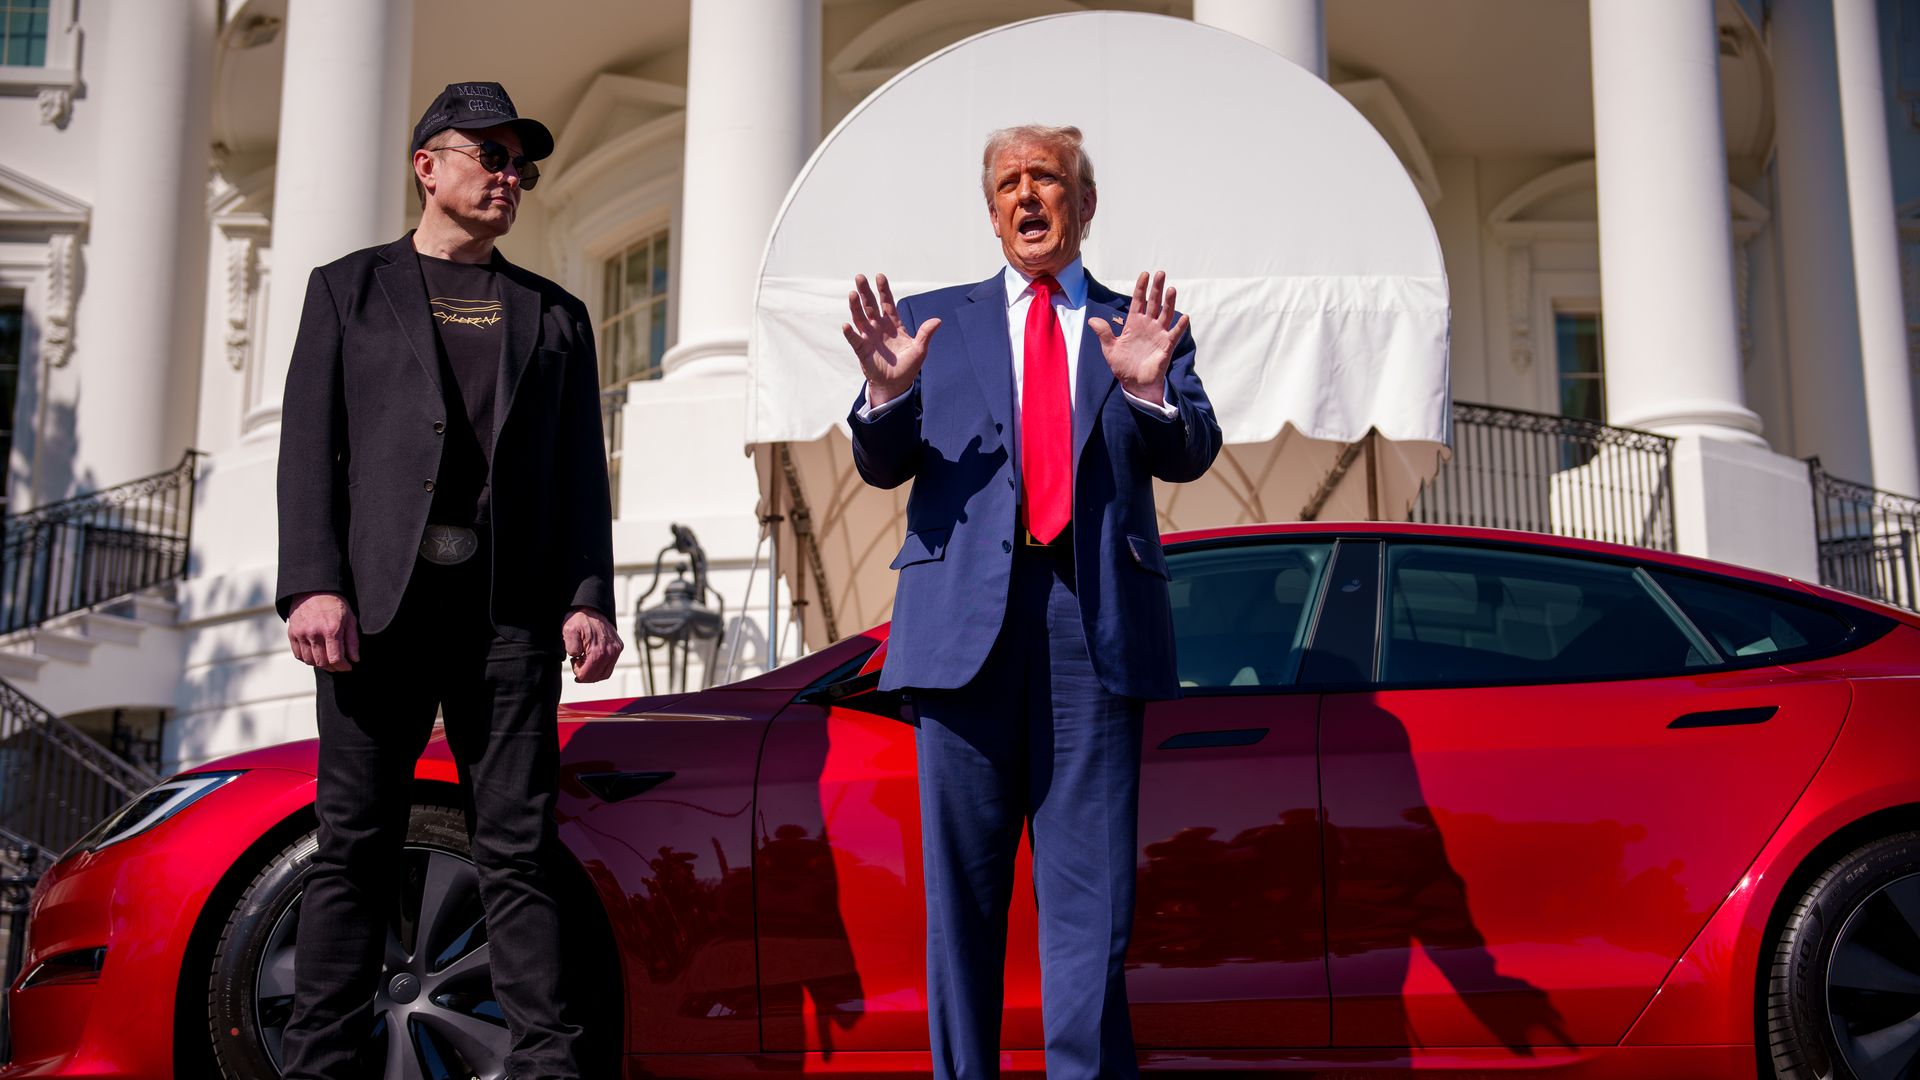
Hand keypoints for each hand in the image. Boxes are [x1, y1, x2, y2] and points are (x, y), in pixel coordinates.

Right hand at [287, 591, 358, 672]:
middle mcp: (314, 633)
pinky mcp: (292, 633)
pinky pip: (298, 654)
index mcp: (331, 629)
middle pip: (322, 662)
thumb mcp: (350, 619)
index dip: (343, 667)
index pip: (335, 658)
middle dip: (333, 668)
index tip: (347, 667)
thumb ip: (352, 641)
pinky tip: (315, 655)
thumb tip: (355, 659)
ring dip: (319, 664)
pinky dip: (306, 659)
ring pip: (309, 660)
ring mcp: (301, 633)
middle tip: (339, 665)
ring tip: (328, 661)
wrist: (314, 590)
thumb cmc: (335, 604)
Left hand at [563, 607, 622, 682]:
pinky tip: (592, 658)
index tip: (574, 661)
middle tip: (578, 662)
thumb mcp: (568, 632)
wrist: (591, 607)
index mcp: (598, 651)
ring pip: (605, 673)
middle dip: (585, 674)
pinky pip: (610, 665)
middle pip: (596, 677)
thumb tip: (577, 657)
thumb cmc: (579, 619)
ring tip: (585, 661)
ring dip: (593, 672)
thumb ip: (571, 649)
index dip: (577, 673)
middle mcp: (610, 652)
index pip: (587, 675)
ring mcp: (616, 650)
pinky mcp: (618, 647)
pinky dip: (601, 667)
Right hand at [842, 273, 939, 406]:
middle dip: (865, 292)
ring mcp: (869, 337)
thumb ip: (926, 334)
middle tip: (860, 277)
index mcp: (893, 324)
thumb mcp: (920, 350)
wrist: (895, 385)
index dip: (883, 290)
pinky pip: (855, 340)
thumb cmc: (907, 367)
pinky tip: (847, 325)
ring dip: (855, 307)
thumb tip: (938, 320)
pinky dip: (850, 333)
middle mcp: (879, 327)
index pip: (887, 303)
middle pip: (870, 306)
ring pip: (860, 318)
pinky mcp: (862, 350)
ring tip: (852, 294)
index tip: (880, 276)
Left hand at [1089, 271, 1188, 406]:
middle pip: (1154, 303)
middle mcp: (1148, 326)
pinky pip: (1174, 334)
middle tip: (1161, 273)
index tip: (1145, 274)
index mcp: (1134, 324)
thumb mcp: (1110, 349)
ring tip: (1171, 289)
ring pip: (1165, 314)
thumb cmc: (1123, 365)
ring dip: (1169, 302)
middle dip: (1157, 288)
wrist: (1134, 383)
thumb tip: (1092, 320)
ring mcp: (1158, 334)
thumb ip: (1104, 333)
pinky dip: (1180, 327)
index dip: (1141, 288)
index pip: (1138, 301)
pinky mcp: (1166, 346)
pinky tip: (1184, 318)